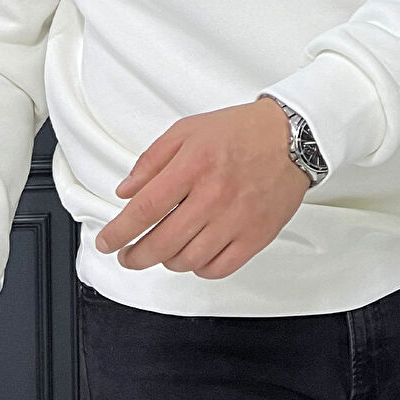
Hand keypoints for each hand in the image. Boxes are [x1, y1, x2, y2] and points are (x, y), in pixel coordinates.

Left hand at [95, 98, 309, 278]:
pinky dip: (198, 268)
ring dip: (166, 261)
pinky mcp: (256, 236)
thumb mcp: (187, 130)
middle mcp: (213, 195)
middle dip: (135, 256)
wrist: (293, 138)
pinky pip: (218, 268)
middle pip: (161, 242)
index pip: (144, 209)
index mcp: (193, 166)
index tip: (107, 242)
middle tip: (128, 255)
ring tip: (162, 251)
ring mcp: (236, 220)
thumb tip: (126, 190)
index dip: (118, 232)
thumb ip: (151, 160)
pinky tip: (193, 256)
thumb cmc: (241, 132)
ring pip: (187, 260)